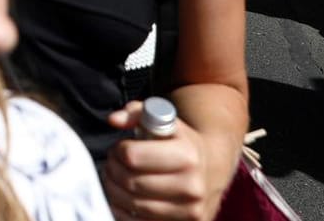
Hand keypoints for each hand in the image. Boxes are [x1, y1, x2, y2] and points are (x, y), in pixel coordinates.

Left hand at [103, 102, 217, 220]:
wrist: (211, 169)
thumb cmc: (179, 143)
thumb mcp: (163, 121)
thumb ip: (136, 112)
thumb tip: (113, 120)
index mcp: (187, 156)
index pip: (133, 156)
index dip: (118, 151)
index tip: (120, 148)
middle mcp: (191, 186)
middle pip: (130, 182)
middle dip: (112, 170)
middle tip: (112, 163)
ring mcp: (189, 211)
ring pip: (133, 204)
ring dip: (114, 191)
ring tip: (115, 179)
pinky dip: (123, 211)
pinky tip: (122, 198)